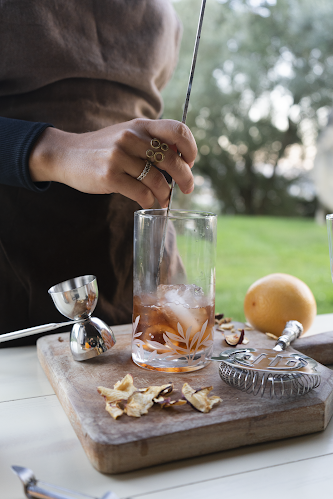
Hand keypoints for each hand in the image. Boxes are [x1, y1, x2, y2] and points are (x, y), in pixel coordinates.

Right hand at [29, 118, 196, 207]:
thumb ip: (150, 141)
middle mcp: (131, 138)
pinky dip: (149, 201)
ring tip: (164, 200)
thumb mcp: (127, 135)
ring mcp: (119, 157)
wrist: (66, 154)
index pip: (178, 131)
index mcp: (140, 126)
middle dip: (185, 178)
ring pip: (157, 181)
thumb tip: (181, 159)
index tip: (191, 162)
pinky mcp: (110, 176)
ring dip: (165, 195)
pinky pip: (141, 193)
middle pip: (172, 160)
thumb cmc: (103, 148)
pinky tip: (149, 203)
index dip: (190, 148)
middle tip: (187, 189)